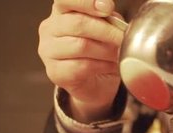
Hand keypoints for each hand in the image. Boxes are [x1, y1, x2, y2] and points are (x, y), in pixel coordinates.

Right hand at [38, 0, 122, 120]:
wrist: (94, 84)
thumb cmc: (99, 52)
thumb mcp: (106, 29)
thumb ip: (107, 19)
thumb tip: (113, 15)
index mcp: (61, 12)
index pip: (65, 0)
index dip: (87, 2)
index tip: (108, 7)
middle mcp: (50, 29)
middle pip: (78, 23)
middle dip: (107, 31)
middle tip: (123, 38)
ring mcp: (49, 51)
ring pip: (81, 45)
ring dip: (107, 50)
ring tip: (120, 54)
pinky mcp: (55, 72)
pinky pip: (83, 66)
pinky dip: (103, 66)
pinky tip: (111, 66)